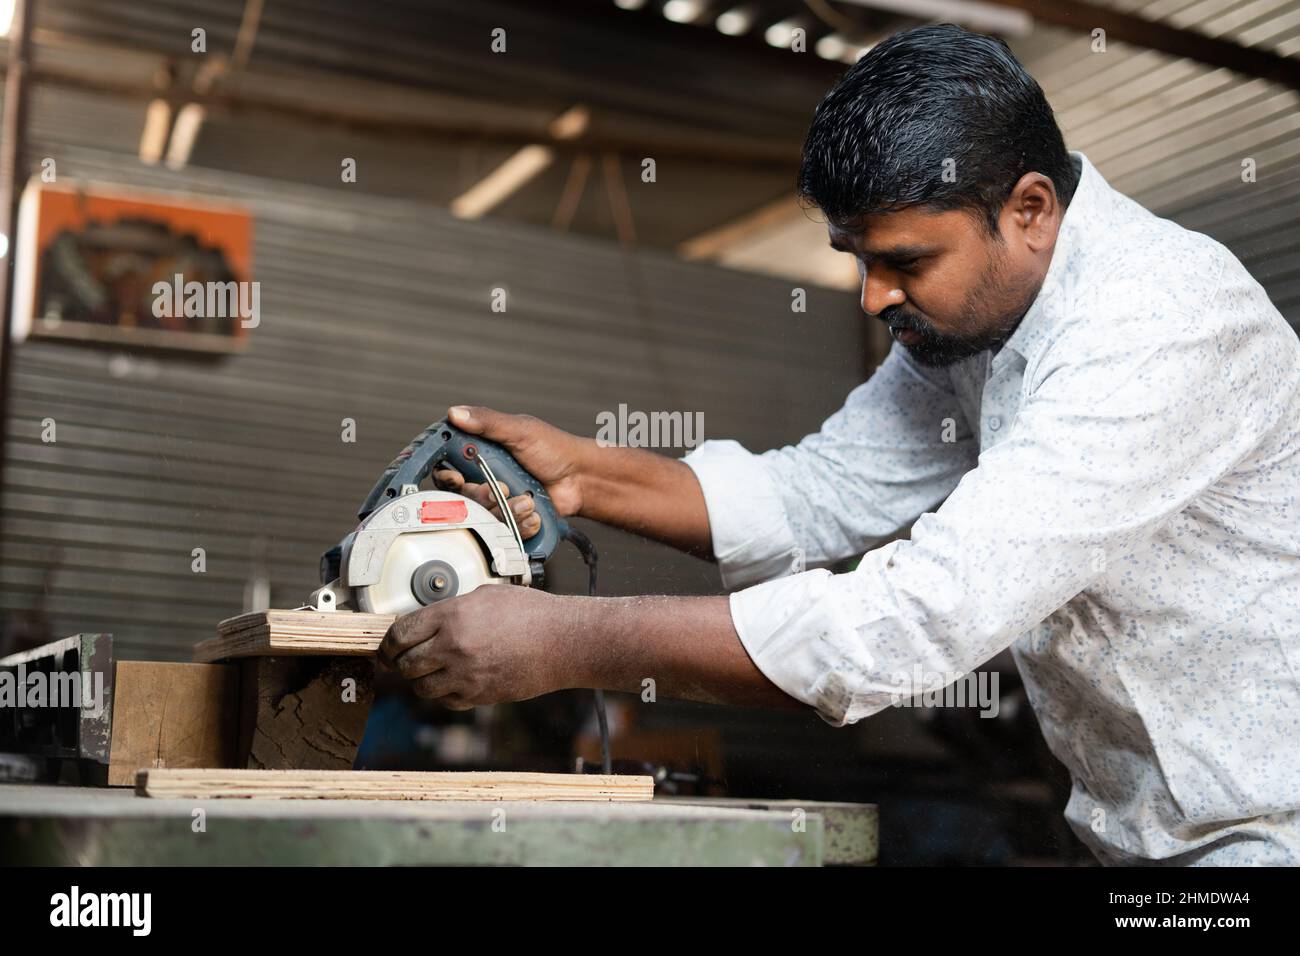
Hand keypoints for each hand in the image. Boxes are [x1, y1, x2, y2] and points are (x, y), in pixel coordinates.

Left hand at [377, 585, 578, 708]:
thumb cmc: (531, 613)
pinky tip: (452, 682)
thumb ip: (452, 609)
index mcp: (452, 616)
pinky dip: (443, 694)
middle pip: (405, 664)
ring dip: (420, 681)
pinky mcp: (478, 695)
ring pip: (421, 688)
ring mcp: (465, 674)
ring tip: (429, 672)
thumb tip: (428, 621)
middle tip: (401, 661)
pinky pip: (446, 701)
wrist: (562, 642)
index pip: (400, 634)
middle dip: (399, 663)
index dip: (387, 643)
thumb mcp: (485, 596)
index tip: (386, 648)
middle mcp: (453, 646)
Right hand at [433, 405, 588, 539]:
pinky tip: (533, 511)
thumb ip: (487, 422)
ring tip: (527, 499)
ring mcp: (499, 501)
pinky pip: (505, 531)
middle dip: (482, 496)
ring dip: (508, 509)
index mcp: (481, 455)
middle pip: (462, 498)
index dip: (447, 476)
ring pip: (484, 517)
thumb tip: (456, 412)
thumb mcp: (519, 430)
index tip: (455, 478)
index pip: (448, 468)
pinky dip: (521, 522)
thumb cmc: (555, 450)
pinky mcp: (512, 521)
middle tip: (502, 489)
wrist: (581, 479)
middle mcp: (486, 479)